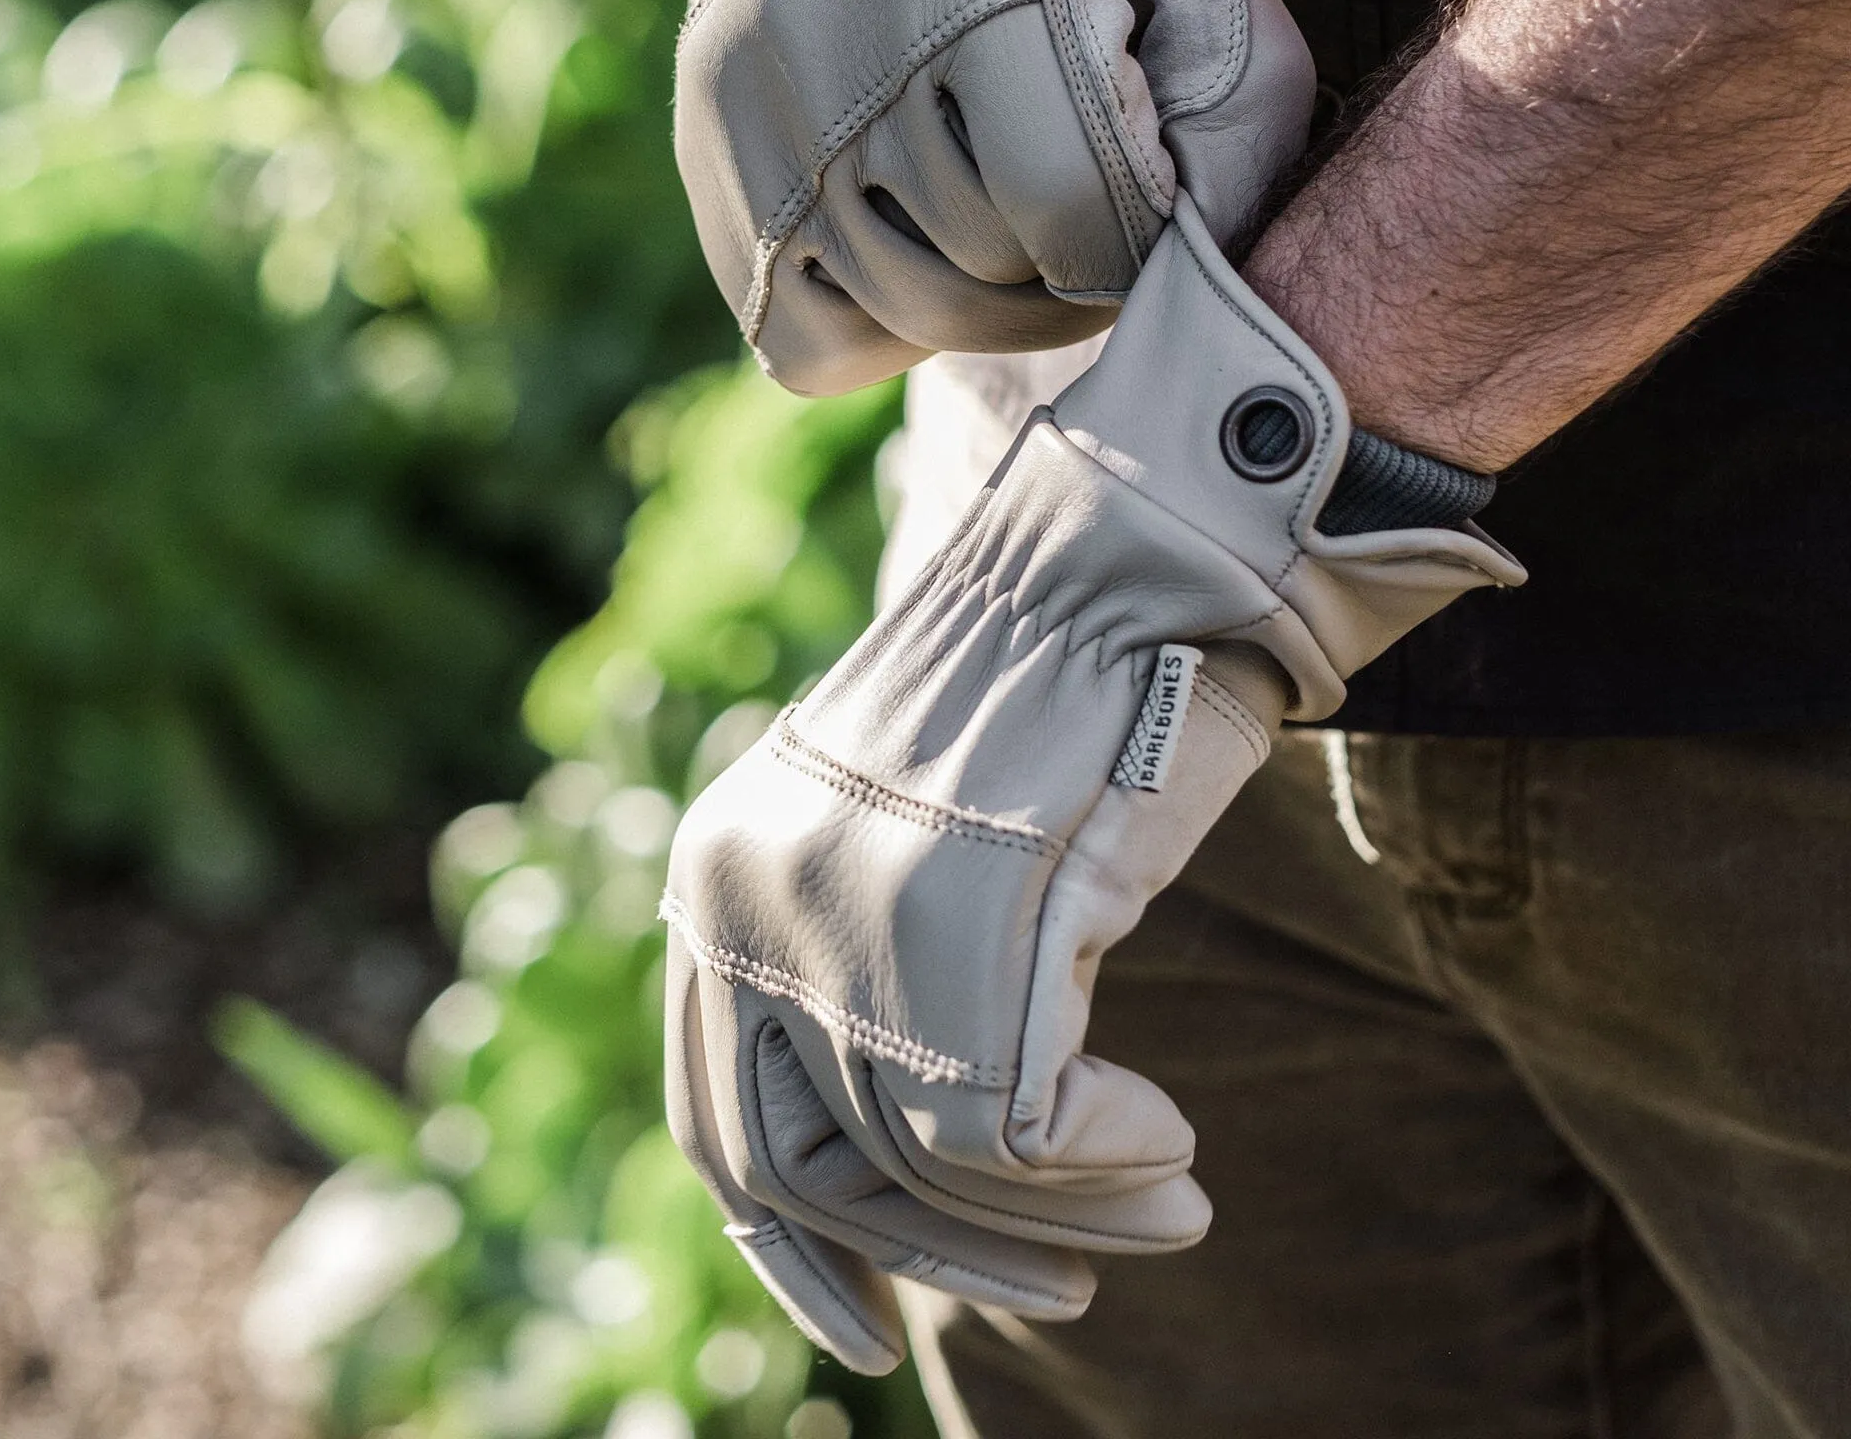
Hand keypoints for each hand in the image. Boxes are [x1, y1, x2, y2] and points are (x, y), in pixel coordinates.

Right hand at [633, 0, 1316, 394]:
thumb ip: (1229, 83)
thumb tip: (1200, 259)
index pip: (1069, 193)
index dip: (1138, 226)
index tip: (1144, 187)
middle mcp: (822, 28)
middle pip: (994, 266)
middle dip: (1070, 261)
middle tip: (1082, 198)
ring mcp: (745, 112)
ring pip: (913, 312)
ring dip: (992, 299)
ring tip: (1008, 214)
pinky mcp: (710, 178)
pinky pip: (817, 343)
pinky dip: (888, 324)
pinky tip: (914, 238)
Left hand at [659, 198, 1523, 1371]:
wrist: (1130, 564)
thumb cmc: (1048, 700)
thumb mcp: (908, 841)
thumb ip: (865, 974)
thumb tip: (896, 1187)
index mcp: (719, 875)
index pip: (714, 1121)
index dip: (788, 1248)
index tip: (868, 1322)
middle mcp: (751, 897)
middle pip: (808, 1173)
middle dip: (947, 1266)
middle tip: (1073, 1291)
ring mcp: (845, 909)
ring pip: (926, 1169)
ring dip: (1066, 1218)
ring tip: (1170, 1204)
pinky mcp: (963, 917)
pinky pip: (1017, 1135)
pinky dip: (1107, 1162)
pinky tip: (1172, 1141)